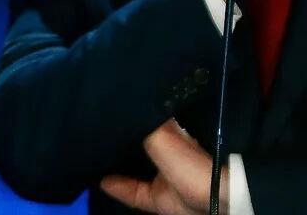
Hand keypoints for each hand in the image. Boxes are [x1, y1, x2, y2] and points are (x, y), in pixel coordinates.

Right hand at [100, 119, 224, 213]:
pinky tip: (100, 182)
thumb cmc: (189, 163)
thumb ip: (143, 125)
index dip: (132, 113)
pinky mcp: (158, 198)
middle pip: (140, 142)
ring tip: (93, 155)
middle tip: (95, 133)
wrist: (214, 199)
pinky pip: (133, 192)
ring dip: (116, 163)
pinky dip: (118, 188)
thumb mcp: (163, 138)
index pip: (150, 117)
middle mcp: (167, 150)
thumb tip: (123, 107)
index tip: (109, 108)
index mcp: (173, 131)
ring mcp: (163, 175)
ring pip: (135, 166)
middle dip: (121, 138)